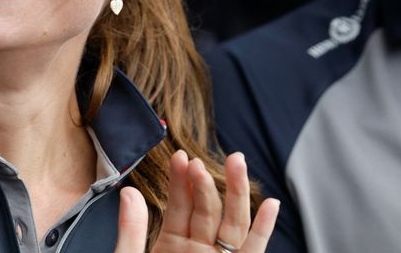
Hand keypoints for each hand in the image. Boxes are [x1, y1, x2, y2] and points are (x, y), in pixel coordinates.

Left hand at [115, 149, 279, 252]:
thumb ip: (131, 232)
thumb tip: (130, 191)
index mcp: (171, 247)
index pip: (179, 206)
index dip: (180, 182)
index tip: (179, 157)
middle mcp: (198, 252)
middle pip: (208, 209)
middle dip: (209, 182)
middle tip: (206, 157)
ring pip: (232, 223)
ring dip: (237, 194)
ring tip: (237, 162)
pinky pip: (251, 252)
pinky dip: (262, 231)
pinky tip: (270, 206)